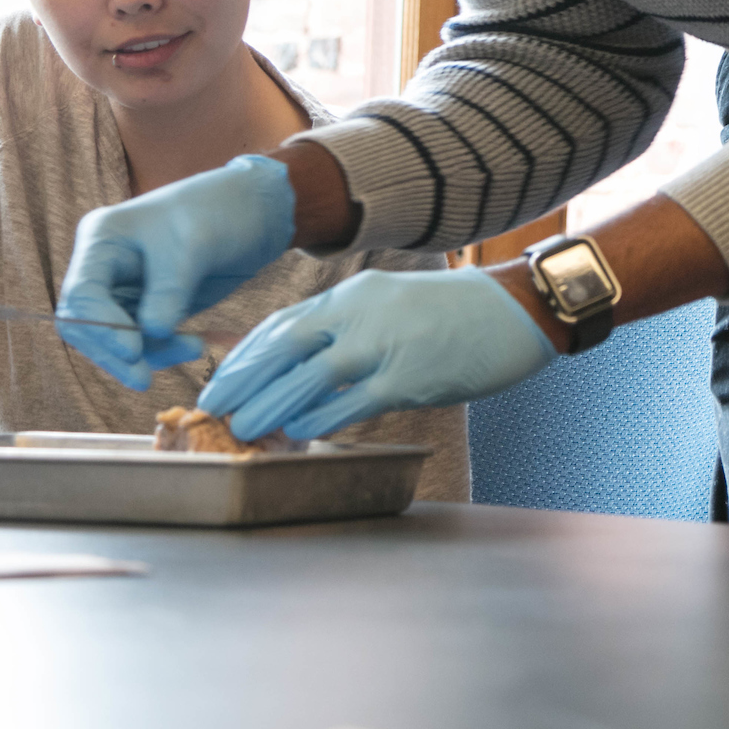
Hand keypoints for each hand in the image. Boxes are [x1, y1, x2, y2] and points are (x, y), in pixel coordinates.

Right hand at [55, 154, 296, 389]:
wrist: (255, 211)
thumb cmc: (219, 211)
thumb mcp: (195, 246)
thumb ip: (169, 291)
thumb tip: (150, 334)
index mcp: (102, 239)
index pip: (81, 295)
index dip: (101, 327)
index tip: (134, 350)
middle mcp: (104, 266)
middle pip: (86, 325)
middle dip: (114, 353)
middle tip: (145, 379)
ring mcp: (125, 288)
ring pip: (115, 340)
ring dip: (150, 354)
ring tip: (194, 348)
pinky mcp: (149, 306)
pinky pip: (144, 340)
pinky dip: (165, 349)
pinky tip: (196, 345)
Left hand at [197, 268, 556, 440]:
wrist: (515, 309)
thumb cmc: (456, 312)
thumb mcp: (393, 304)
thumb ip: (351, 329)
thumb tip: (307, 365)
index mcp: (354, 295)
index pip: (283, 323)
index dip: (245, 354)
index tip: (220, 377)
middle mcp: (361, 314)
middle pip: (283, 347)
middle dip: (242, 379)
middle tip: (213, 406)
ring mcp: (384, 344)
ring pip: (307, 378)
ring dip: (269, 406)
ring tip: (243, 429)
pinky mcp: (409, 376)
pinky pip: (351, 402)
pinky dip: (319, 419)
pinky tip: (300, 433)